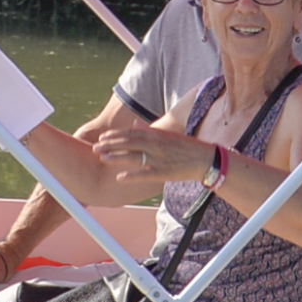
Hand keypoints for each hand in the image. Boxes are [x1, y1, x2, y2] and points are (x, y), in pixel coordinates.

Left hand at [78, 110, 206, 178]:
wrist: (206, 159)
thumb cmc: (187, 147)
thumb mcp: (168, 135)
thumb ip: (150, 130)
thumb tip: (135, 124)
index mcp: (157, 135)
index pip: (132, 133)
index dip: (116, 135)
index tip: (103, 137)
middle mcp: (156, 145)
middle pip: (129, 143)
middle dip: (111, 145)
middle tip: (95, 148)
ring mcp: (160, 159)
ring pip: (133, 157)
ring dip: (116, 157)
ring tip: (101, 158)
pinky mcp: (164, 172)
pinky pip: (145, 174)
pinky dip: (132, 176)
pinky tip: (120, 177)